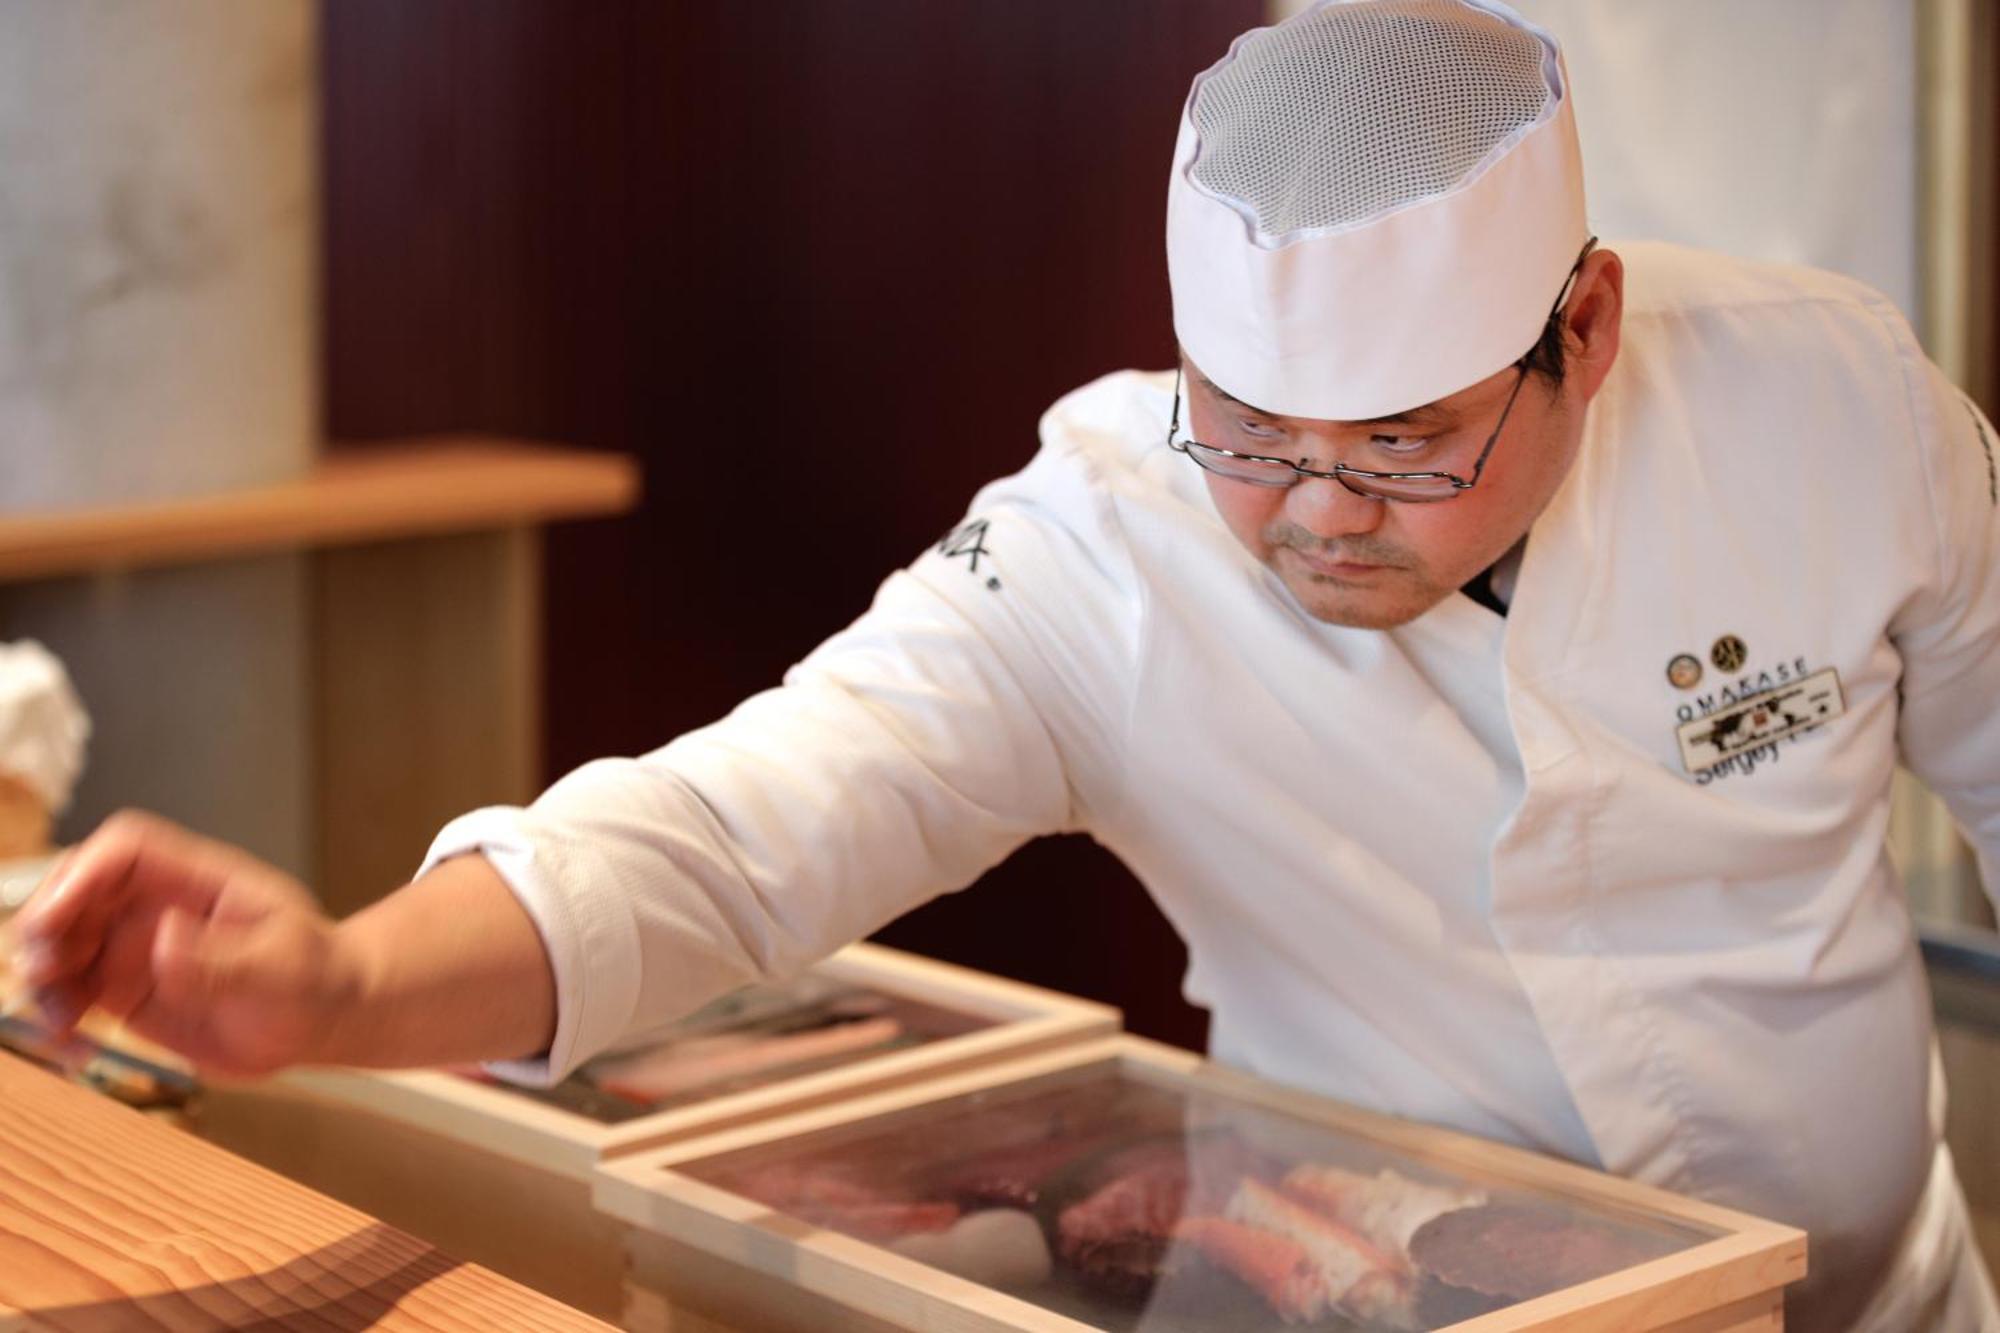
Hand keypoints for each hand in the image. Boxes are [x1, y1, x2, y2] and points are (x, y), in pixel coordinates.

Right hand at [7, 810, 358, 1078]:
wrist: (323, 1018)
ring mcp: (136, 948)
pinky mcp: (126, 991)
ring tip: (60, 1026)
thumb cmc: (317, 979)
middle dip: (45, 926)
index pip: (128, 850)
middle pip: (76, 891)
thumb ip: (223, 960)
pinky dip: (57, 1018)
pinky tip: (72, 1048)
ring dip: (44, 979)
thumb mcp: (281, 969)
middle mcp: (158, 906)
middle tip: (43, 975)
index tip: (57, 918)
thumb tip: (162, 942)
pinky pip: (71, 995)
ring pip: (61, 944)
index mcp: (200, 881)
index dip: (83, 873)